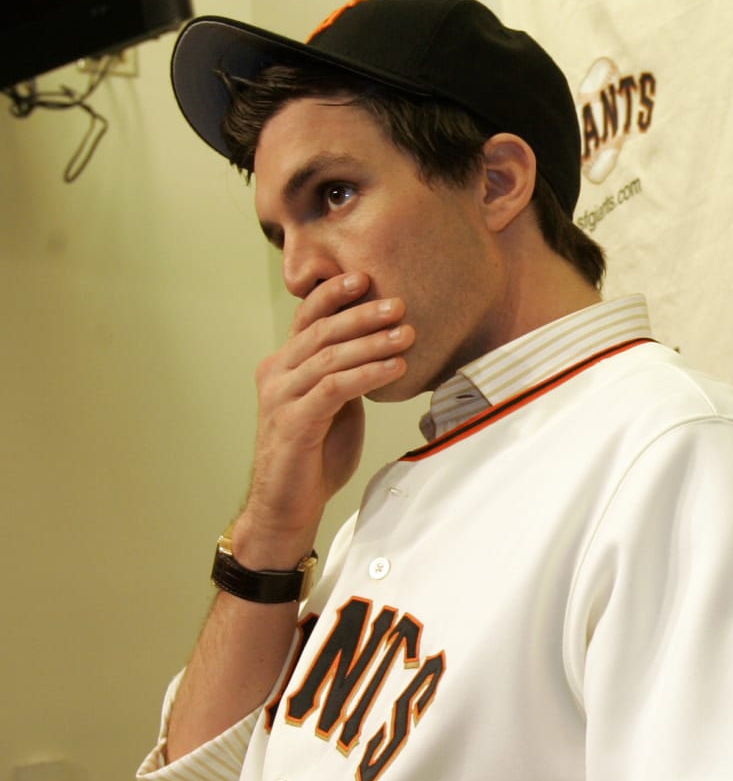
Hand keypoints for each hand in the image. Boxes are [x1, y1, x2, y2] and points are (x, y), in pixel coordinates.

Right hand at [232, 272, 413, 565]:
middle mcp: (276, 373)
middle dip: (362, 315)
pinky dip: (366, 375)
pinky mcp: (293, 422)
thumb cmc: (316, 452)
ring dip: (372, 343)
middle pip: (321, 332)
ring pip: (328, 357)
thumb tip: (380, 346)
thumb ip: (345, 373)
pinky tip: (394, 368)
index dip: (333, 295)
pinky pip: (333, 389)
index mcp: (284, 364)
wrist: (290, 502)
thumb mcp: (334, 403)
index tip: (365, 278)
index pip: (307, 318)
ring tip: (407, 335)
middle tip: (399, 304)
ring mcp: (281, 397)